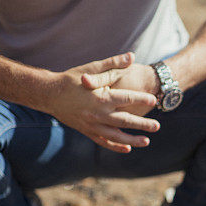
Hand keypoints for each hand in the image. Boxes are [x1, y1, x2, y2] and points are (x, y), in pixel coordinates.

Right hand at [44, 52, 159, 153]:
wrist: (48, 93)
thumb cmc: (72, 79)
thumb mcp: (92, 68)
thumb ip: (113, 64)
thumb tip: (131, 56)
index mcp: (101, 98)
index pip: (127, 99)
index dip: (141, 99)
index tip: (154, 99)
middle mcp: (98, 114)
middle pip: (125, 121)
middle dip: (142, 124)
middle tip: (157, 126)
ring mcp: (92, 125)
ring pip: (116, 136)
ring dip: (132, 140)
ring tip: (147, 141)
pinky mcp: (86, 131)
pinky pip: (103, 141)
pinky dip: (115, 146)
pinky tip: (128, 148)